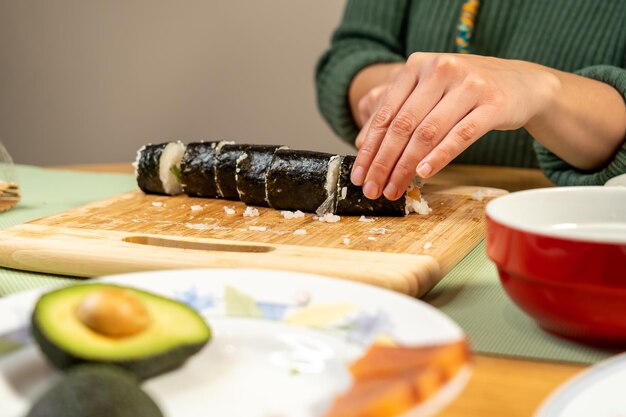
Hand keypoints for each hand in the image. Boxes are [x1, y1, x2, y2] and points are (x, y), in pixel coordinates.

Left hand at [351, 53, 558, 199]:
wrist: (522, 83)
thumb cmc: (465, 91)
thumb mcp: (429, 92)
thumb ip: (397, 111)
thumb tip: (363, 143)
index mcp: (418, 64)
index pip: (386, 113)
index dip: (369, 148)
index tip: (358, 174)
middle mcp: (441, 69)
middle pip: (403, 125)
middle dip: (383, 162)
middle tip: (372, 188)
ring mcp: (469, 85)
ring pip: (428, 132)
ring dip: (406, 166)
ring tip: (394, 188)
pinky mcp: (494, 104)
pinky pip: (461, 135)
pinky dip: (440, 156)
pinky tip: (424, 174)